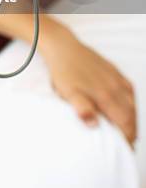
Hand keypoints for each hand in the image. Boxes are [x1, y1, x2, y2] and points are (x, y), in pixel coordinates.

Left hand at [40, 24, 135, 143]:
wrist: (62, 47)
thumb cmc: (63, 71)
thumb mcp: (68, 92)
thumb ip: (82, 109)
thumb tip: (94, 125)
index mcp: (106, 95)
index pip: (126, 122)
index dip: (127, 138)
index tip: (124, 148)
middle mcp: (115, 87)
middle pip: (132, 115)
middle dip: (131, 130)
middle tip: (125, 142)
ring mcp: (116, 78)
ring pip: (132, 102)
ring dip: (131, 117)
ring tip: (125, 128)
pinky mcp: (114, 71)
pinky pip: (129, 89)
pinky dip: (130, 101)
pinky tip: (124, 105)